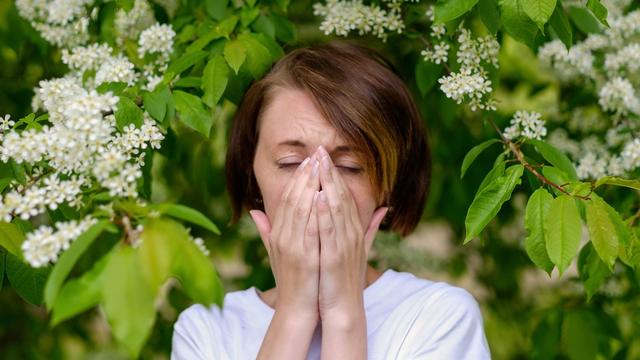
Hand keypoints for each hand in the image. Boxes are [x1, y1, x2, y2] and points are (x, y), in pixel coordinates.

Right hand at [250, 154, 320, 321]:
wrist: (297, 309)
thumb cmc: (292, 279)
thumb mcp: (277, 251)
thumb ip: (267, 230)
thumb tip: (253, 211)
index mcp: (278, 234)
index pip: (286, 199)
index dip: (297, 178)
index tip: (307, 160)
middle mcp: (283, 237)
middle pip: (292, 199)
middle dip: (304, 176)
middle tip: (315, 154)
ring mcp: (292, 246)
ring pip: (300, 209)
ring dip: (310, 186)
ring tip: (319, 166)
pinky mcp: (304, 256)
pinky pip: (310, 228)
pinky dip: (315, 211)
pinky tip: (323, 195)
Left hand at [315, 146, 387, 318]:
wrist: (344, 307)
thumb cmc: (345, 278)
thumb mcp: (358, 248)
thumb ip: (369, 227)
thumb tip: (384, 207)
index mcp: (353, 230)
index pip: (344, 195)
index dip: (334, 174)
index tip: (324, 155)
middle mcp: (352, 233)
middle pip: (341, 196)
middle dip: (330, 172)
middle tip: (320, 149)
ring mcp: (345, 244)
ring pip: (336, 208)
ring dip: (327, 184)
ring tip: (318, 164)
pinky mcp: (335, 257)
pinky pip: (329, 231)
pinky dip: (324, 213)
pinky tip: (318, 197)